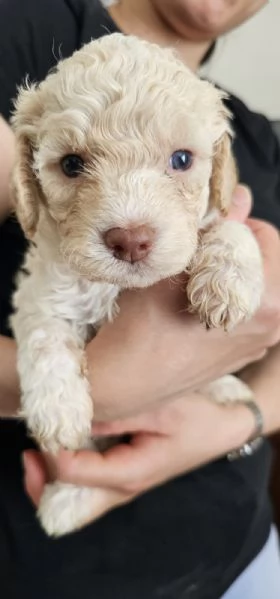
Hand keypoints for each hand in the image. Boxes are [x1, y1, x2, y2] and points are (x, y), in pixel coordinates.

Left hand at [23, 390, 256, 512]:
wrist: (222, 427)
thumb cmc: (196, 416)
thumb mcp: (158, 407)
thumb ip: (115, 415)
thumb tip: (72, 418)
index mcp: (130, 473)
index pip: (74, 473)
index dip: (52, 449)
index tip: (47, 422)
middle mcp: (122, 486)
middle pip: (67, 503)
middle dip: (42, 479)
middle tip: (31, 449)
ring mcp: (121, 482)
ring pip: (73, 494)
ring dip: (52, 471)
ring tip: (42, 441)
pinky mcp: (122, 471)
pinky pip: (85, 479)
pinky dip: (68, 464)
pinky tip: (66, 439)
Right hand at [87, 185, 279, 421]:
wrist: (124, 379)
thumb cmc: (145, 322)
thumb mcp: (176, 266)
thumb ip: (220, 227)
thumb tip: (240, 196)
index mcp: (269, 302)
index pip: (267, 238)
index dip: (235, 223)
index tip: (206, 226)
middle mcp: (272, 327)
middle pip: (261, 265)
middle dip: (233, 249)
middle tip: (196, 250)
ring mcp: (256, 345)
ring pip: (251, 289)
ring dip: (229, 274)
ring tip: (193, 277)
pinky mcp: (239, 357)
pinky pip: (242, 314)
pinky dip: (225, 300)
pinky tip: (193, 305)